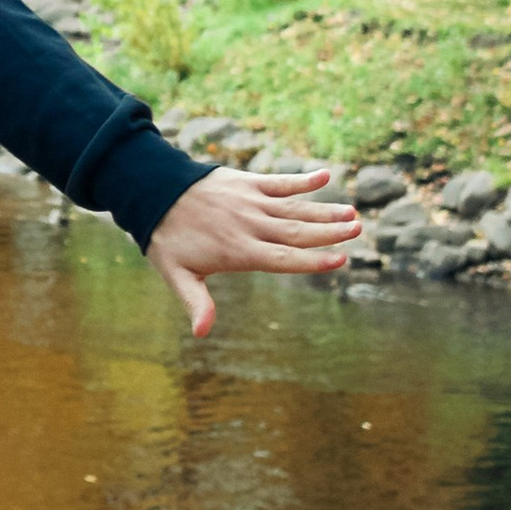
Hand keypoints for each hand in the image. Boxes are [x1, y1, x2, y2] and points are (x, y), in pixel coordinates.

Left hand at [146, 167, 355, 335]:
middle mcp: (250, 226)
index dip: (313, 261)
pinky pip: (278, 181)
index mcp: (239, 251)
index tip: (341, 259)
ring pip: (293, 208)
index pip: (283, 259)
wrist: (152, 193)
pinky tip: (324, 175)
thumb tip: (201, 334)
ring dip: (323, 210)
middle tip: (358, 230)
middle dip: (329, 233)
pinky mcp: (246, 183)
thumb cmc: (167, 239)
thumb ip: (196, 302)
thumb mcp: (177, 275)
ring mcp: (249, 202)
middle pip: (296, 232)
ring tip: (351, 213)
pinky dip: (301, 180)